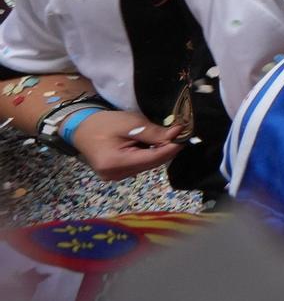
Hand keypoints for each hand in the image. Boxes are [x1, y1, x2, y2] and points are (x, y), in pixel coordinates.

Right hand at [70, 109, 184, 180]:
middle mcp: (116, 175)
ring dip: (159, 152)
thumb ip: (154, 132)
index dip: (171, 148)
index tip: (184, 135)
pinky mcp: (118, 173)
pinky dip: (149, 155)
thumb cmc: (104, 124)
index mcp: (116, 163)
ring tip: (166, 136)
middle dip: (167, 149)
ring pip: (148, 165)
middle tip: (179, 133)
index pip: (153, 159)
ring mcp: (116, 176)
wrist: (81, 128)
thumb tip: (177, 134)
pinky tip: (152, 144)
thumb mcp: (130, 124)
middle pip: (152, 164)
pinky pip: (140, 165)